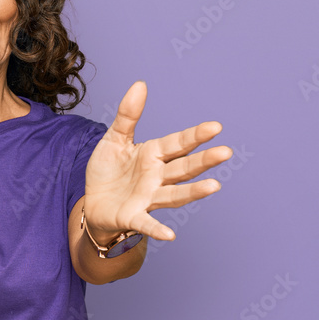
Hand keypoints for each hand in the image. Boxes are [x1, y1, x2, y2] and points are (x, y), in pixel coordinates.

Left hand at [83, 80, 232, 241]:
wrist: (93, 203)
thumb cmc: (108, 171)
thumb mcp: (114, 139)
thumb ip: (128, 115)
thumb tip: (140, 84)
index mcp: (153, 155)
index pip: (178, 144)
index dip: (195, 136)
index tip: (216, 127)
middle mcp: (156, 177)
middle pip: (183, 168)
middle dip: (203, 161)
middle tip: (226, 152)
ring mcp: (147, 198)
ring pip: (174, 195)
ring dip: (193, 192)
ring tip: (214, 186)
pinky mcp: (133, 217)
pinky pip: (146, 223)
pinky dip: (157, 229)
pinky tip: (170, 235)